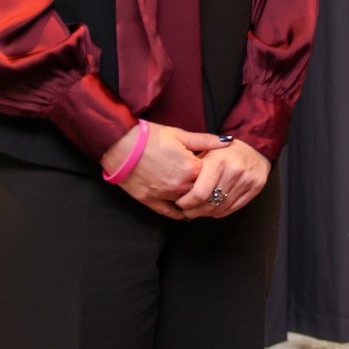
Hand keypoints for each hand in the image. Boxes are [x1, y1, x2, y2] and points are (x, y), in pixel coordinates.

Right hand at [102, 122, 228, 219]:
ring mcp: (164, 195)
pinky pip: (169, 212)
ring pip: (187, 204)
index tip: (214, 170)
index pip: (213, 177)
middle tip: (208, 185)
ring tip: (198, 197)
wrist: (121, 145)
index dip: (214, 172)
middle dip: (206, 188)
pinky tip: (184, 211)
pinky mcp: (149, 201)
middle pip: (202, 192)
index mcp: (191, 168)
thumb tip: (228, 141)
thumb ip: (207, 141)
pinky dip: (178, 212)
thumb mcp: (181, 135)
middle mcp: (180, 185)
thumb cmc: (151, 137)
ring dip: (193, 201)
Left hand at [177, 138, 271, 218]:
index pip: (199, 193)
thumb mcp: (206, 152)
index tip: (180, 203)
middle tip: (187, 210)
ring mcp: (247, 180)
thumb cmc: (225, 151)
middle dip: (194, 210)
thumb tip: (177, 190)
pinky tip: (212, 207)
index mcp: (219, 161)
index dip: (186, 203)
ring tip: (198, 209)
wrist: (255, 147)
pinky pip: (232, 208)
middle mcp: (235, 171)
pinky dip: (219, 212)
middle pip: (209, 203)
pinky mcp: (256, 187)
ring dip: (206, 213)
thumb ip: (193, 168)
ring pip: (220, 209)